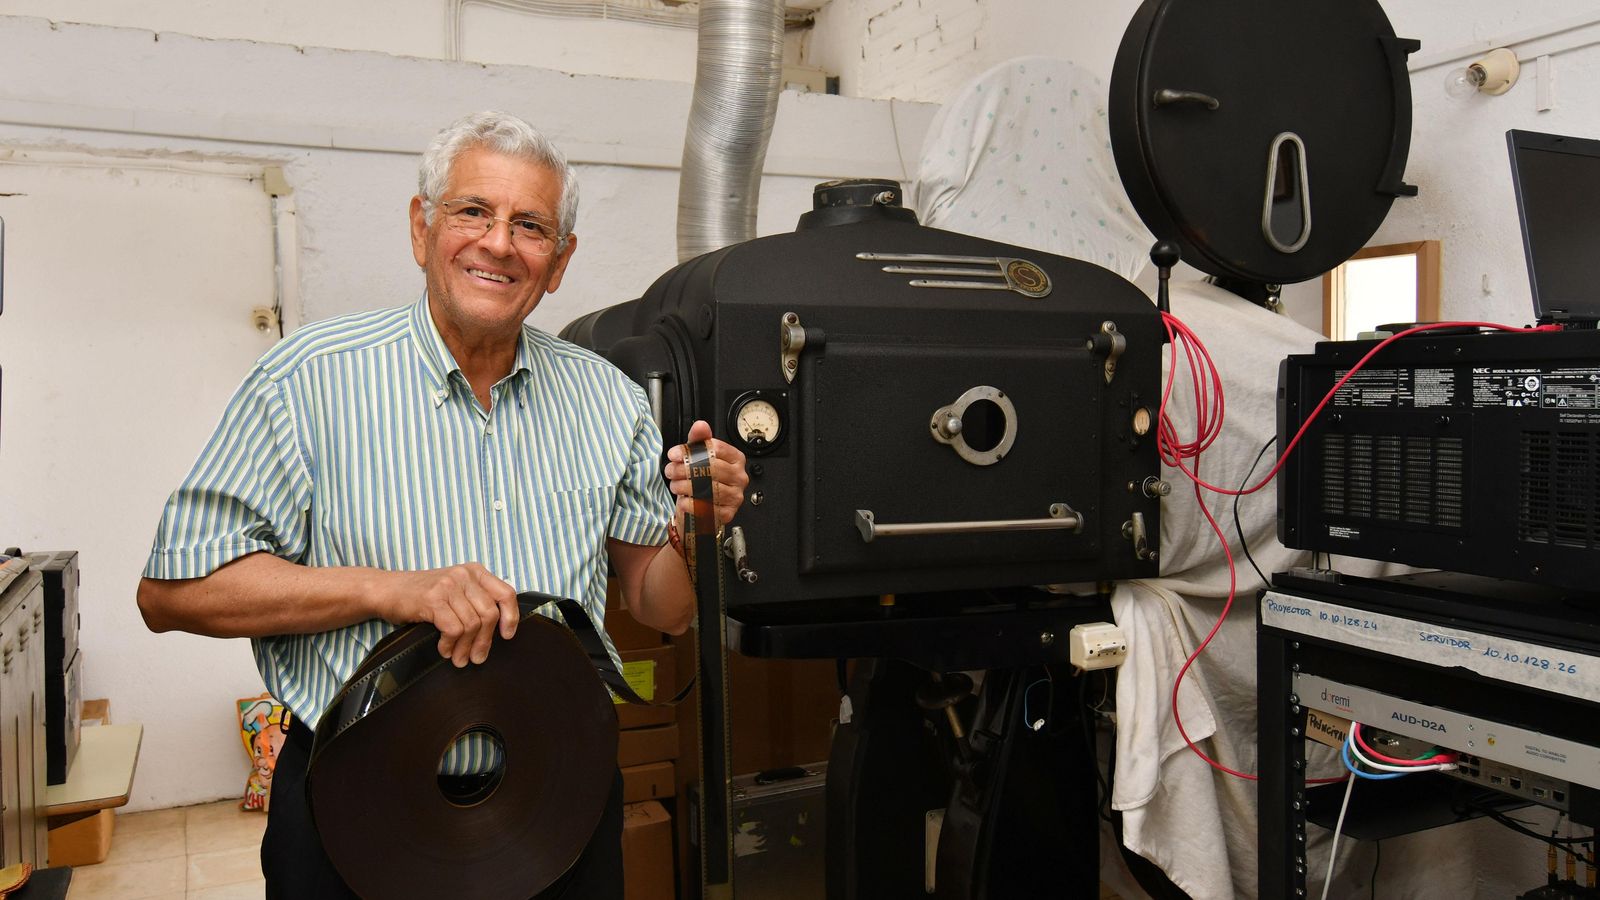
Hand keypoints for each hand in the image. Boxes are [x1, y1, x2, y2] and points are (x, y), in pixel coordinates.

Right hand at [376, 563, 519, 666]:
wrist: (386, 589)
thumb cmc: (421, 595)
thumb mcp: (454, 590)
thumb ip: (475, 601)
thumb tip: (498, 630)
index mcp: (475, 571)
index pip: (506, 593)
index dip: (511, 617)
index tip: (507, 635)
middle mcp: (464, 575)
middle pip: (489, 614)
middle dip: (485, 641)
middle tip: (477, 658)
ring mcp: (448, 585)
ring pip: (472, 625)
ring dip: (466, 648)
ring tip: (458, 658)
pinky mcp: (433, 599)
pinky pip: (454, 629)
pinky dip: (450, 644)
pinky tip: (444, 649)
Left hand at [663, 419, 749, 528]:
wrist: (701, 505)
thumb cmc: (702, 479)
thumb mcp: (698, 456)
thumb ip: (699, 439)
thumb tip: (701, 425)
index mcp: (736, 459)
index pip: (716, 449)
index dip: (691, 450)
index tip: (675, 454)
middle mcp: (739, 477)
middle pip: (711, 468)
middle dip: (684, 469)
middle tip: (671, 470)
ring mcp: (735, 496)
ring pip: (708, 488)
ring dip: (685, 486)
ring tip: (675, 485)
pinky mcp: (727, 513)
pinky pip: (706, 508)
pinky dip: (690, 504)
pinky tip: (684, 499)